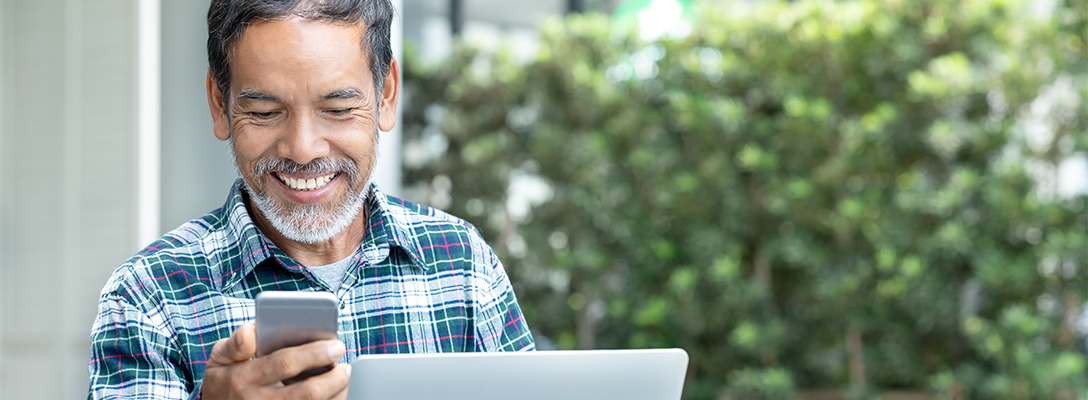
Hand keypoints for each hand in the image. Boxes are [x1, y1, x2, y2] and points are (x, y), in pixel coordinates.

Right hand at [202, 323, 350, 399]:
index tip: (335, 344)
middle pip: (307, 393)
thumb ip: (235, 344)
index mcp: (245, 379)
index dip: (314, 353)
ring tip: (344, 380)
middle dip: (334, 378)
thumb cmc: (224, 384)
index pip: (285, 363)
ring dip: (336, 395)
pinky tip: (336, 395)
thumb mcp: (219, 361)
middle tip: (345, 366)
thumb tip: (252, 330)